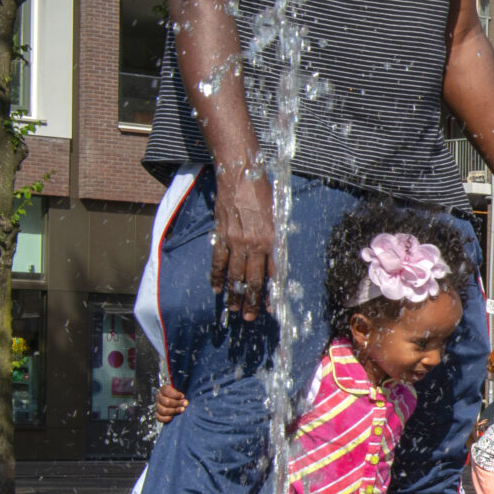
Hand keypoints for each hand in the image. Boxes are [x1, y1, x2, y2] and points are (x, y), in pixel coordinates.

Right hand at [152, 383, 187, 424]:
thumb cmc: (179, 396)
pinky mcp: (157, 414)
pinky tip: (173, 417)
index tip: (182, 396)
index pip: (166, 391)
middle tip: (185, 404)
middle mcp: (158, 397)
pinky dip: (166, 418)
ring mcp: (157, 406)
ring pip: (163, 410)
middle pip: (166, 401)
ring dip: (174, 411)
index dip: (175, 394)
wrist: (176, 402)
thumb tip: (183, 399)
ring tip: (182, 409)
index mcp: (163, 390)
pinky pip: (159, 417)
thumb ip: (181, 394)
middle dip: (177, 403)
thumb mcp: (180, 392)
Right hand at [211, 165, 274, 320]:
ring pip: (235, 274)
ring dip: (235, 294)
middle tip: (251, 317)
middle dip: (252, 300)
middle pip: (253, 279)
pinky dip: (216, 276)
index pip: (273, 273)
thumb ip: (275, 237)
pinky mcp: (220, 236)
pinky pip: (217, 261)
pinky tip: (217, 289)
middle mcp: (254, 244)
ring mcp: (236, 241)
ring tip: (235, 310)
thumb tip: (275, 256)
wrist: (240, 176)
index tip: (271, 307)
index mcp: (272, 240)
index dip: (271, 292)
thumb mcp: (277, 215)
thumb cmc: (262, 192)